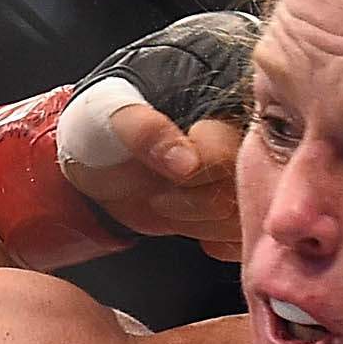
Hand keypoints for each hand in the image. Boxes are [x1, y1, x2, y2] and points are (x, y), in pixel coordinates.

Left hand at [0, 10, 252, 269]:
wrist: (98, 150)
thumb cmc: (106, 118)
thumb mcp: (112, 111)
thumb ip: (146, 130)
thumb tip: (186, 163)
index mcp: (223, 103)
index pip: (231, 156)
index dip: (195, 177)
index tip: (168, 177)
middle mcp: (244, 140)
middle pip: (241, 194)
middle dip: (191, 205)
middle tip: (157, 193)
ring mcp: (242, 175)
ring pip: (241, 220)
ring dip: (197, 224)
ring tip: (166, 201)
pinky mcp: (234, 205)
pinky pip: (241, 237)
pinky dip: (212, 239)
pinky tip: (184, 220)